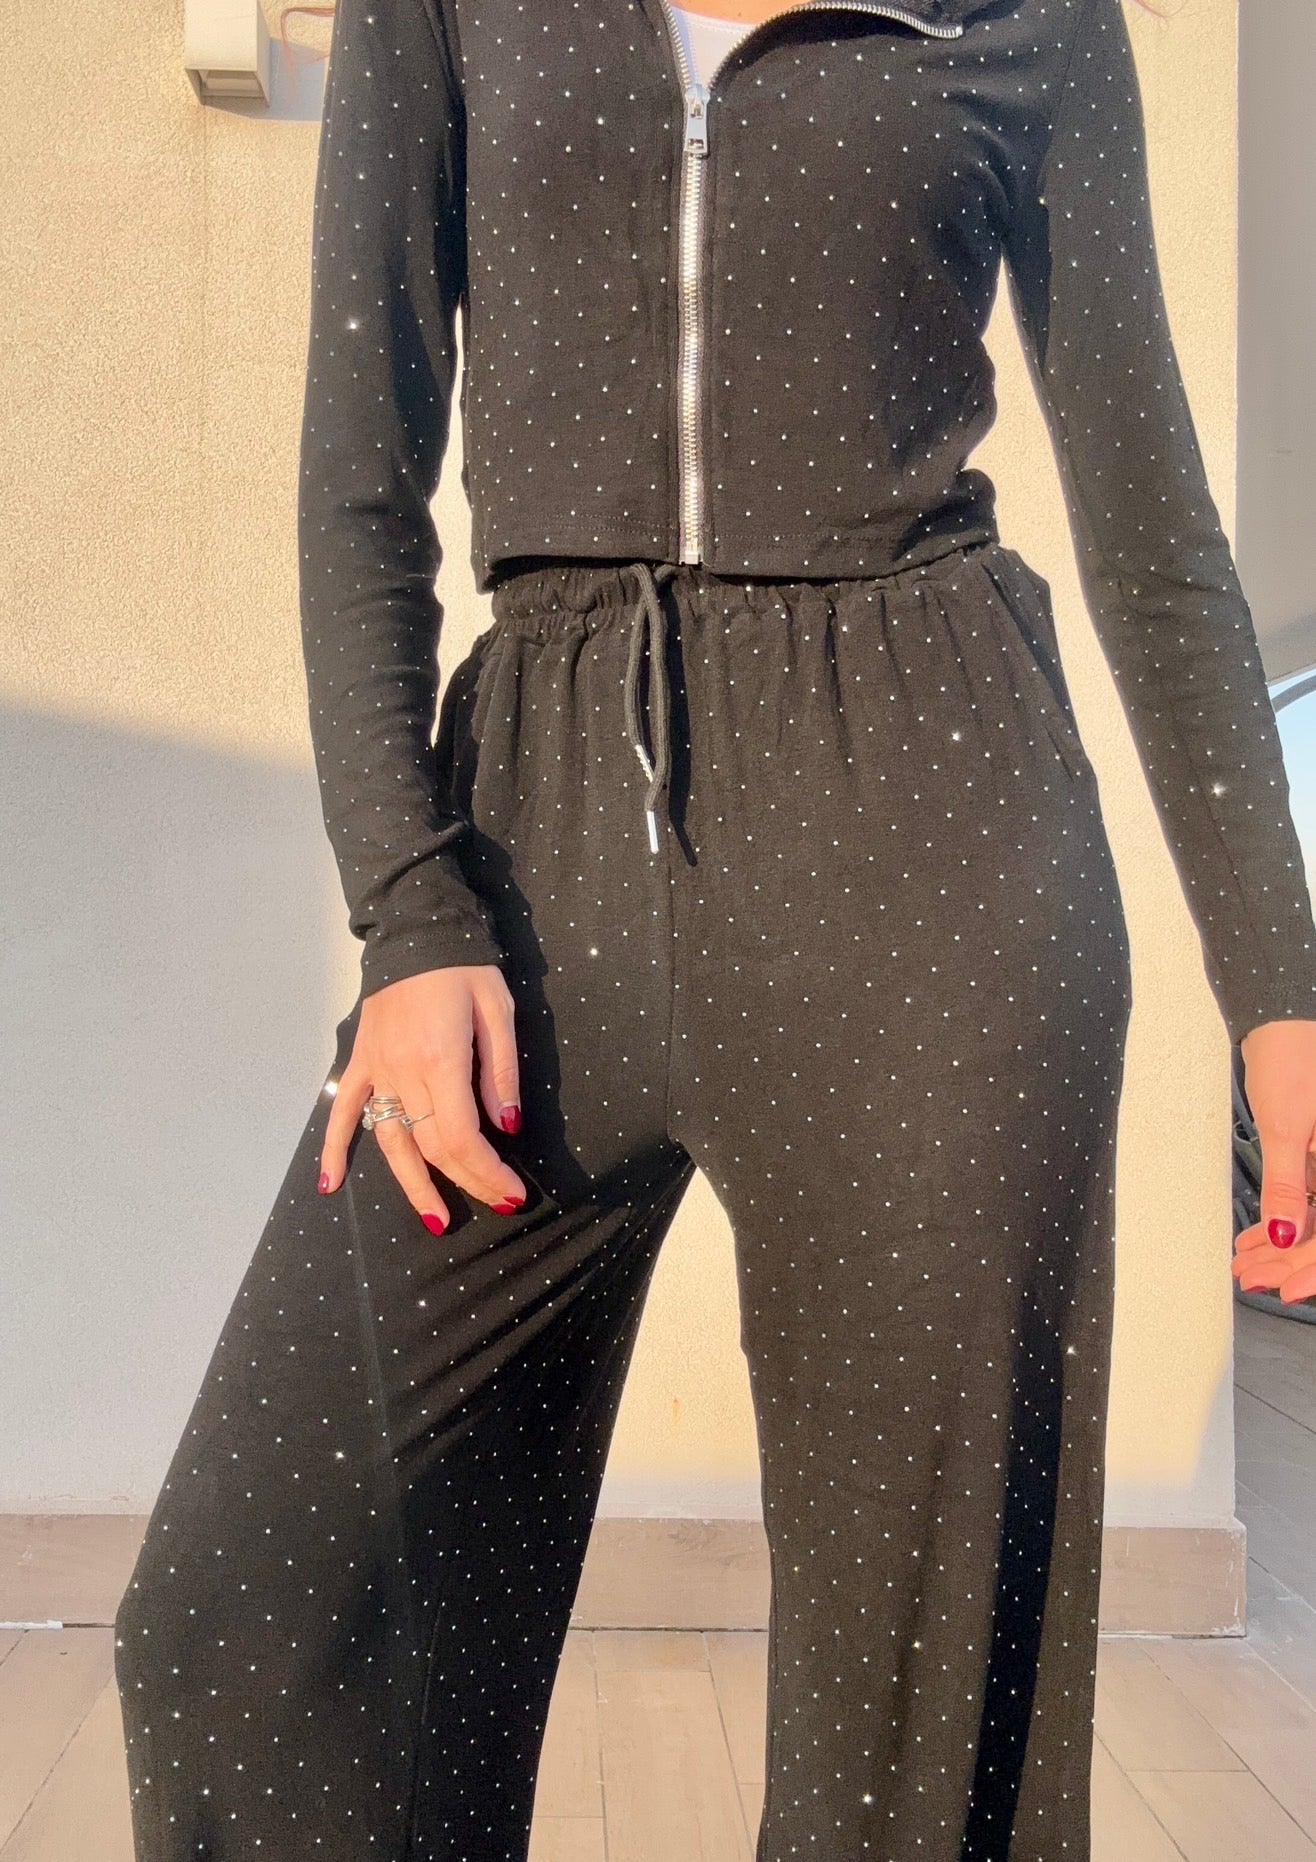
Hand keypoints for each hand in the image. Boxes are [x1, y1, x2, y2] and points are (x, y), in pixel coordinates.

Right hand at [317, 965, 526, 1235]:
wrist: (414, 929)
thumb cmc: (464, 967)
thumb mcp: (498, 1010)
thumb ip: (501, 1072)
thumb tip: (505, 1127)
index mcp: (440, 1059)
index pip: (462, 1136)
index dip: (487, 1172)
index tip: (513, 1191)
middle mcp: (402, 1072)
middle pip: (432, 1146)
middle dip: (467, 1182)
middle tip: (497, 1204)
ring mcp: (376, 1069)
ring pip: (390, 1141)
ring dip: (412, 1185)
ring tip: (434, 1220)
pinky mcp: (360, 1061)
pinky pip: (343, 1111)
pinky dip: (333, 1148)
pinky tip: (330, 1184)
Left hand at [1231, 1019, 1315, 1303]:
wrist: (1284, 1017)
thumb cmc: (1292, 1055)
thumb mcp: (1286, 1125)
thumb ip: (1288, 1185)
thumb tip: (1287, 1234)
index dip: (1313, 1267)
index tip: (1285, 1289)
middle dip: (1289, 1260)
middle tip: (1250, 1276)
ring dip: (1282, 1244)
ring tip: (1245, 1261)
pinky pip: (1310, 1197)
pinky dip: (1284, 1217)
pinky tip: (1257, 1236)